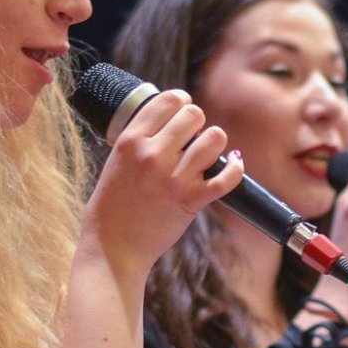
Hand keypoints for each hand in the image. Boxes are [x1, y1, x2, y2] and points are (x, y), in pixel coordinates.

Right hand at [86, 90, 242, 270]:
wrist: (112, 246)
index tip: (184, 109)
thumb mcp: (116, 162)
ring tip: (207, 154)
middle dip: (199, 123)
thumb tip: (171, 121)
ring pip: (214, 138)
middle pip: (194, 115)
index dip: (182, 100)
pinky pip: (226, 177)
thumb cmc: (112, 205)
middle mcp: (152, 154)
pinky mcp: (190, 201)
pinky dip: (236, 169)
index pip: (168, 100)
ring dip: (215, 144)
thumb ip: (140, 141)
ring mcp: (172, 178)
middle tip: (193, 138)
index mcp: (130, 141)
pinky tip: (235, 164)